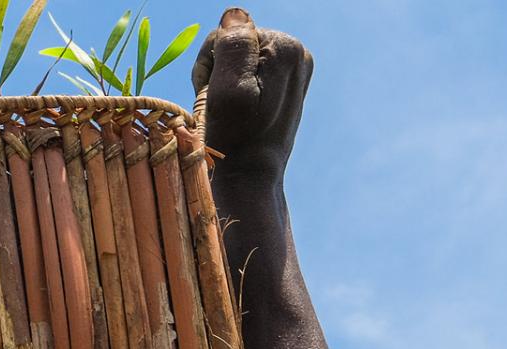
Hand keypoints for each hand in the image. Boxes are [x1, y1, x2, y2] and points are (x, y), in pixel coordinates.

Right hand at [190, 7, 311, 176]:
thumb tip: (235, 14)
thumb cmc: (234, 138)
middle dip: (218, 71)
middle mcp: (296, 51)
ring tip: (230, 110)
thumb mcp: (227, 91)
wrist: (250, 176)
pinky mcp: (287, 80)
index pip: (227, 33)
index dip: (209, 64)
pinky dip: (235, 87)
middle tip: (221, 105)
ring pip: (239, 56)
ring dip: (224, 81)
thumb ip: (232, 47)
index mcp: (285, 48)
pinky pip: (248, 69)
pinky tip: (240, 109)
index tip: (215, 97)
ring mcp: (294, 66)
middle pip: (235, 42)